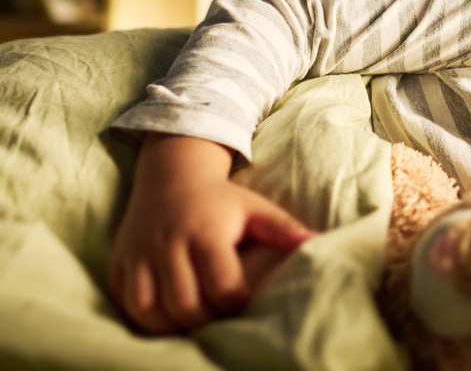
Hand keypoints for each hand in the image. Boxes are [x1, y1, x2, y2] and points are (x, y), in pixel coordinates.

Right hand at [108, 134, 316, 334]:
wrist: (171, 175)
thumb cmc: (221, 200)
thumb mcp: (255, 208)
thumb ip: (284, 229)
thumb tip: (319, 242)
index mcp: (206, 232)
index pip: (223, 286)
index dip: (237, 304)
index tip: (246, 303)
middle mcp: (168, 243)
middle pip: (185, 304)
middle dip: (206, 321)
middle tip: (220, 319)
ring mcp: (139, 254)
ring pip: (149, 310)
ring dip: (172, 326)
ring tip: (193, 322)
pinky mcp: (119, 263)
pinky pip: (125, 304)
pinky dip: (145, 320)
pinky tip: (166, 319)